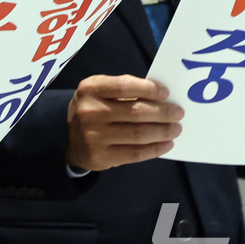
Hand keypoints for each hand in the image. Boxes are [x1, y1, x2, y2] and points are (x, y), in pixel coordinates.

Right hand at [66, 75, 183, 170]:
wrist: (66, 137)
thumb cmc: (92, 108)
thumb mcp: (98, 91)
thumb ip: (123, 90)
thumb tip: (160, 96)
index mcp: (91, 89)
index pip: (125, 86)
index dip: (149, 89)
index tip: (167, 93)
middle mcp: (90, 112)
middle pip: (136, 112)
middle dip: (163, 113)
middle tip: (178, 113)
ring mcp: (94, 136)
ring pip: (139, 134)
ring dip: (163, 132)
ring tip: (176, 129)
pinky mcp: (101, 157)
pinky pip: (135, 154)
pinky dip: (155, 149)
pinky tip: (166, 144)